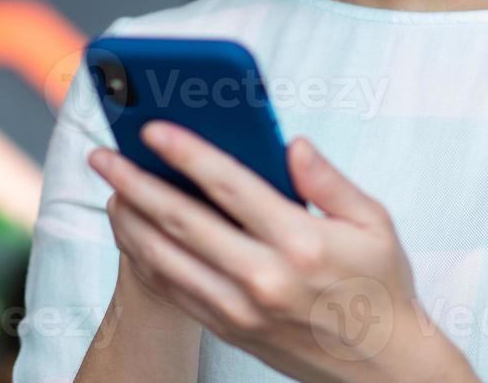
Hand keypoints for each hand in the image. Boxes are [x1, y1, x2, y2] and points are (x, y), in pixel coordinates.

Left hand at [88, 123, 476, 382]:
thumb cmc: (379, 286)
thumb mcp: (374, 223)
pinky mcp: (229, 328)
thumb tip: (291, 143)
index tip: (152, 128)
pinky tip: (132, 231)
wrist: (384, 368)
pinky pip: (173, 290)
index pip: (231, 186)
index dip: (187, 153)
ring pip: (167, 259)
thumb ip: (329, 180)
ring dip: (129, 221)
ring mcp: (241, 309)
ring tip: (109, 190)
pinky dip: (144, 258)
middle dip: (135, 183)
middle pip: (183, 221)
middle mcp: (265, 278)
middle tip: (103, 155)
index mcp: (302, 242)